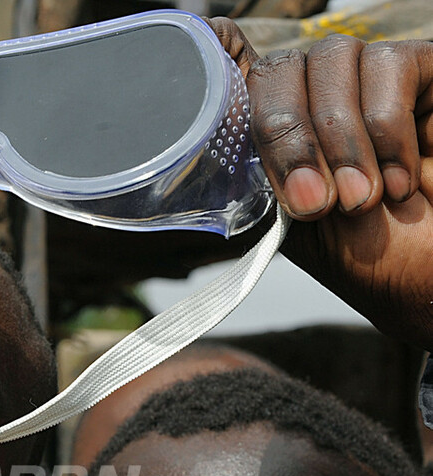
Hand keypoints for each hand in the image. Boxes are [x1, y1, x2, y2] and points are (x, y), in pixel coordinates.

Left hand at [210, 18, 432, 350]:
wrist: (429, 276)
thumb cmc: (368, 258)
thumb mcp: (293, 226)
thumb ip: (257, 180)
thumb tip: (219, 140)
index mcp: (277, 130)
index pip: (232, 62)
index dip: (214, 52)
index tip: (213, 86)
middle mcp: (316, 94)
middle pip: (278, 68)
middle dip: (287, 138)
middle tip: (314, 202)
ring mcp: (368, 79)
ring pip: (333, 59)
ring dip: (342, 141)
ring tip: (361, 201)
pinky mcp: (423, 72)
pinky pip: (390, 66)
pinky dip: (389, 132)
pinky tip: (398, 180)